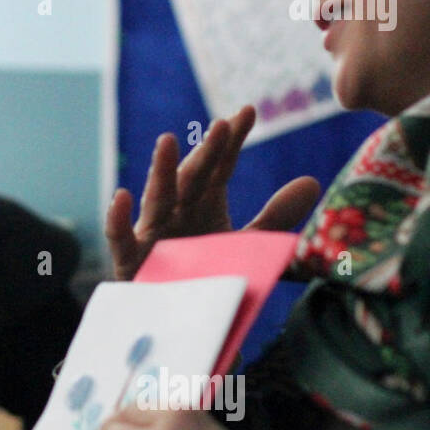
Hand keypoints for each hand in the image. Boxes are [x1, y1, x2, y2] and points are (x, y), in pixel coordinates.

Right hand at [106, 106, 320, 279]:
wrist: (180, 317)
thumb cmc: (208, 272)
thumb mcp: (248, 243)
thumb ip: (275, 215)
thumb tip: (312, 182)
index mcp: (204, 202)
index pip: (219, 166)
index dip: (232, 141)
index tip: (247, 112)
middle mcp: (179, 211)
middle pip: (193, 178)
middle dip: (205, 153)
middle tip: (220, 126)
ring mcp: (153, 233)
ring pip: (158, 199)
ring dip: (161, 171)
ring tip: (167, 141)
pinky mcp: (132, 261)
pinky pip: (122, 239)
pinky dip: (117, 219)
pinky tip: (121, 197)